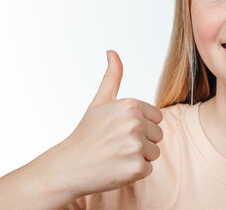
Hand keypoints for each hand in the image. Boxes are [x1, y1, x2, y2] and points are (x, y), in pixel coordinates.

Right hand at [34, 50, 163, 198]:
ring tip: (115, 156)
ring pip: (154, 153)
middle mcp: (135, 123)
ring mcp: (136, 146)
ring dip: (138, 158)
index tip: (119, 131)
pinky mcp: (136, 168)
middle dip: (140, 142)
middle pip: (157, 136)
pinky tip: (115, 169)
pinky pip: (148, 169)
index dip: (140, 126)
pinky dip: (134, 173)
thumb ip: (112, 77)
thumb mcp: (99, 102)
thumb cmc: (86, 134)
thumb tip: (112, 52)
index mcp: (130, 105)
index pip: (156, 118)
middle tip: (115, 146)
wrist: (67, 167)